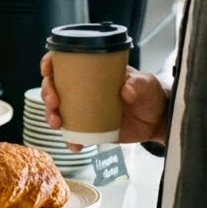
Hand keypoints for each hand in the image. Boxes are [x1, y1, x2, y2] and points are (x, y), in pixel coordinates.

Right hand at [39, 53, 168, 148]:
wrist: (159, 120)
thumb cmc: (151, 94)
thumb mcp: (147, 83)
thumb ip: (138, 85)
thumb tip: (124, 91)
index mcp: (92, 72)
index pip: (64, 63)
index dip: (50, 64)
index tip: (47, 70)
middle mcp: (83, 89)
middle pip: (54, 87)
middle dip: (47, 93)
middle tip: (53, 102)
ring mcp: (84, 109)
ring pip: (58, 110)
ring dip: (51, 115)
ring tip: (56, 122)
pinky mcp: (90, 128)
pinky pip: (74, 133)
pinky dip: (70, 139)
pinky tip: (74, 144)